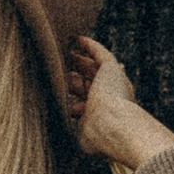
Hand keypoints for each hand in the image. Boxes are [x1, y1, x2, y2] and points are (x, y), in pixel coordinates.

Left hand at [65, 34, 173, 172]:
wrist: (113, 125)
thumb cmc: (98, 136)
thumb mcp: (83, 135)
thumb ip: (78, 128)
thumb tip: (71, 121)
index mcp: (103, 114)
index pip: (88, 104)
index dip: (76, 101)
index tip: (66, 103)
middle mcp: (109, 97)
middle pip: (89, 84)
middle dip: (76, 79)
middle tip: (61, 71)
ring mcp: (111, 82)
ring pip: (93, 67)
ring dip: (79, 60)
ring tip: (65, 53)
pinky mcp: (111, 68)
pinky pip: (99, 52)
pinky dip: (88, 45)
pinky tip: (75, 38)